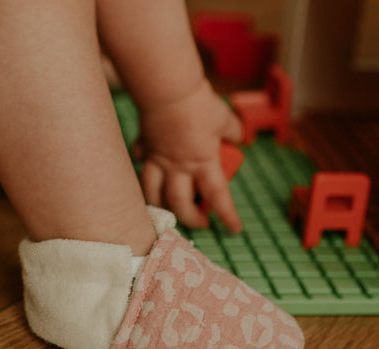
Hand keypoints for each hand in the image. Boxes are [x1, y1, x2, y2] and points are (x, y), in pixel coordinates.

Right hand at [135, 79, 242, 231]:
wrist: (168, 90)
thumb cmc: (199, 104)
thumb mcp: (224, 118)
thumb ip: (233, 130)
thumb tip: (238, 137)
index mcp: (203, 163)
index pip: (218, 197)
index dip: (227, 216)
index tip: (234, 229)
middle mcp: (179, 168)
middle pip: (180, 204)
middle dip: (190, 219)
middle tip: (201, 222)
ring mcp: (158, 160)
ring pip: (153, 193)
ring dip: (160, 205)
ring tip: (168, 208)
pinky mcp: (144, 148)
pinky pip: (140, 163)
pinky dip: (143, 167)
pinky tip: (146, 167)